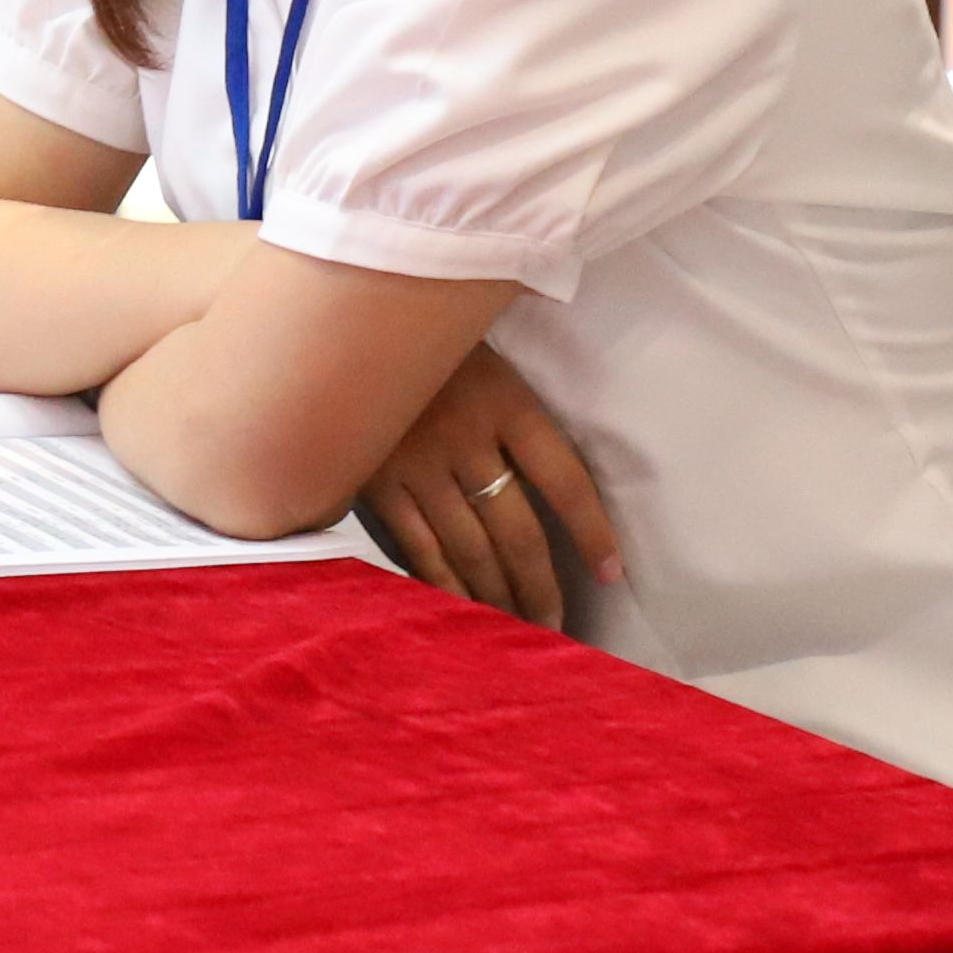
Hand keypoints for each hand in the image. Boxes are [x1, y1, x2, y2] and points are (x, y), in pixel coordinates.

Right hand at [351, 340, 623, 629]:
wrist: (342, 324)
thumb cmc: (429, 342)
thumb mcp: (487, 353)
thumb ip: (522, 400)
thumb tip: (570, 427)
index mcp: (506, 402)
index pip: (566, 480)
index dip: (592, 532)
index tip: (610, 572)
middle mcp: (465, 438)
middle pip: (517, 532)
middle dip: (539, 588)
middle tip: (554, 628)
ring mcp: (417, 464)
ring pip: (470, 549)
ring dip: (497, 597)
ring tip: (515, 629)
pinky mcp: (376, 482)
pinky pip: (418, 547)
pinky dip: (443, 583)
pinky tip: (461, 609)